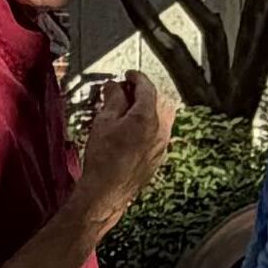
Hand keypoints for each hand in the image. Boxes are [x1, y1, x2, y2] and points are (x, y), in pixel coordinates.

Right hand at [74, 71, 175, 223]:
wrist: (107, 191)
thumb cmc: (103, 160)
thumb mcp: (103, 122)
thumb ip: (113, 99)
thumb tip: (115, 87)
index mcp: (146, 117)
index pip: (147, 88)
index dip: (137, 77)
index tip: (129, 75)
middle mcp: (160, 130)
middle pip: (160, 100)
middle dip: (145, 92)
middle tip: (127, 90)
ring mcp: (162, 145)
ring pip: (163, 117)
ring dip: (149, 108)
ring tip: (129, 110)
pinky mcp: (159, 157)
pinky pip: (160, 133)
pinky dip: (150, 124)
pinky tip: (133, 129)